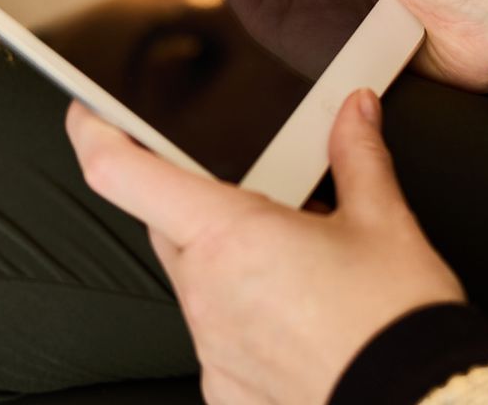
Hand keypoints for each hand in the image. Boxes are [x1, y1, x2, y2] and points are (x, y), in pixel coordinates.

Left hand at [66, 91, 463, 404]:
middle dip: (199, 203)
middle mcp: (204, 290)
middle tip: (260, 201)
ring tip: (298, 269)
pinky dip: (244, 320)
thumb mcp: (383, 222)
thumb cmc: (398, 323)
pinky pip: (216, 337)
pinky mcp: (224, 390)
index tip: (88, 111)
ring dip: (228, 264)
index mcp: (229, 234)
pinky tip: (297, 321)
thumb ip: (357, 154)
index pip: (120, 173)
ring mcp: (210, 346)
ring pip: (194, 282)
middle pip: (167, 224)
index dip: (93, 132)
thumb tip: (355, 110)